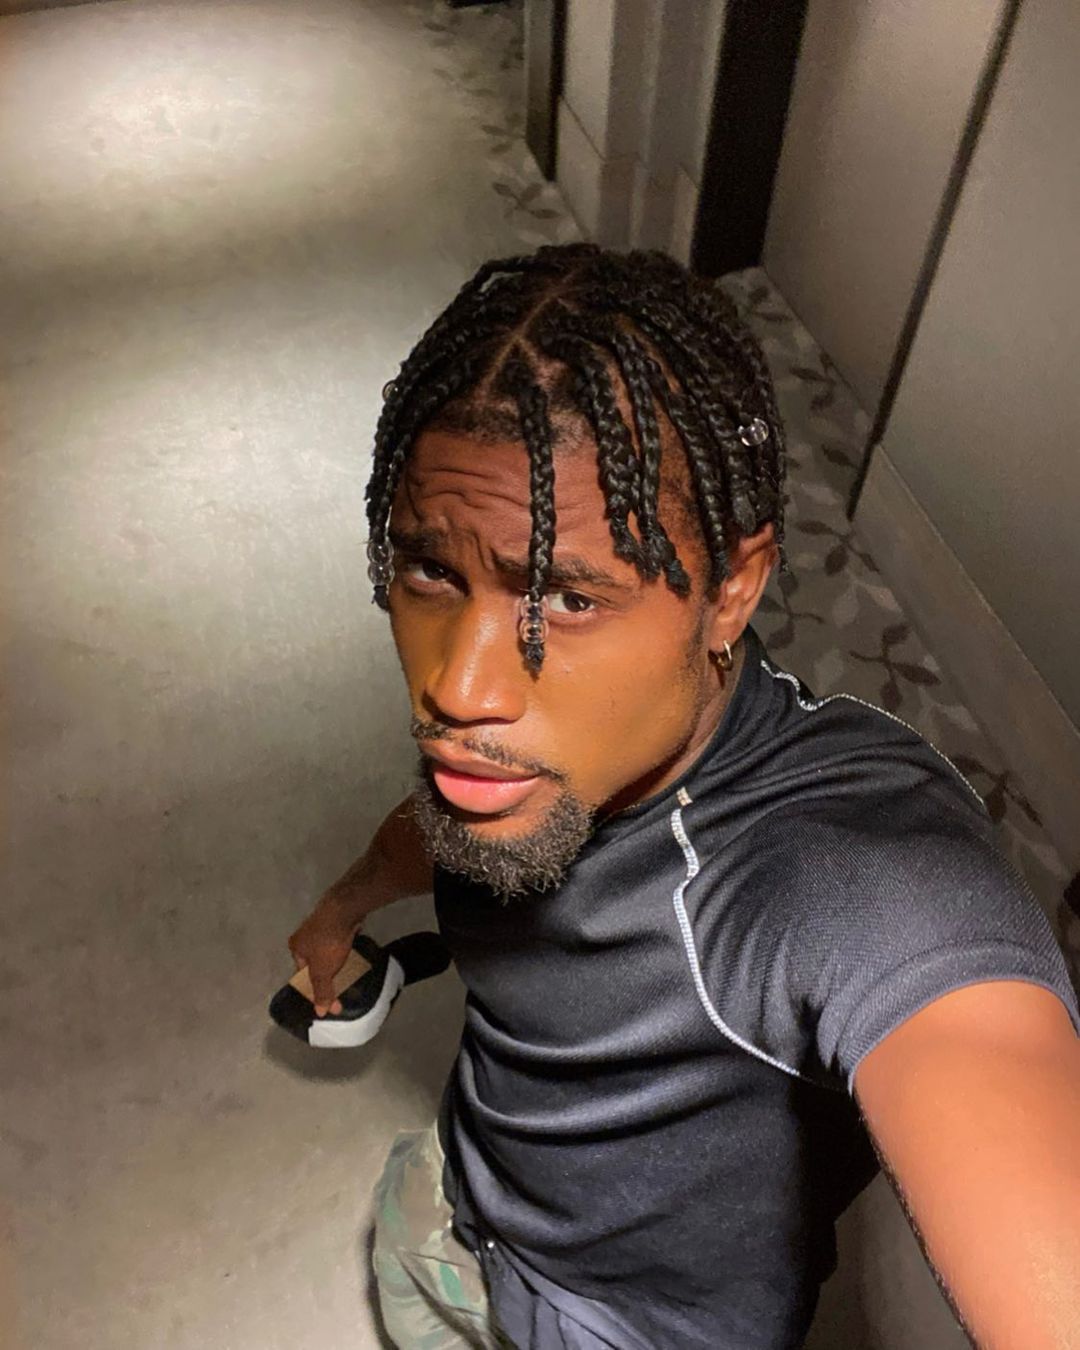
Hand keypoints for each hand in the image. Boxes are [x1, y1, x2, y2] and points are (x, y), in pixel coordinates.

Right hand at [287, 893, 362, 1016]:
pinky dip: (342, 949)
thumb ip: (321, 991)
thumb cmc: (328, 942)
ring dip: (335, 962)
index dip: (314, 989)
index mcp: (296, 947)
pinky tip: (352, 955)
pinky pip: (337, 941)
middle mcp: (304, 935)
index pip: (302, 974)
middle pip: (314, 963)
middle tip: (339, 988)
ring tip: (348, 973)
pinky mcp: (335, 920)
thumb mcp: (323, 971)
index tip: (329, 1000)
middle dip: (325, 976)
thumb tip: (320, 1012)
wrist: (344, 909)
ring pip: (326, 951)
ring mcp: (320, 925)